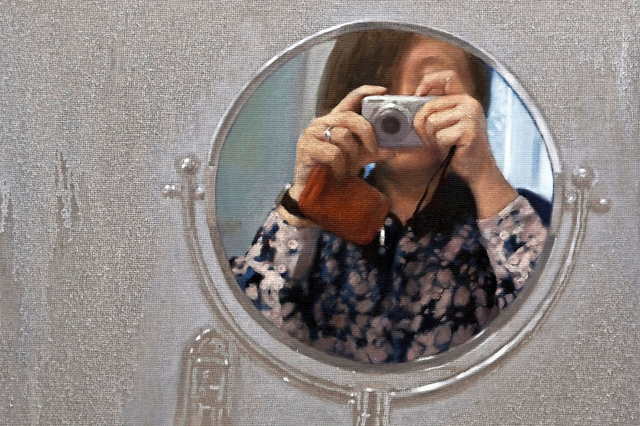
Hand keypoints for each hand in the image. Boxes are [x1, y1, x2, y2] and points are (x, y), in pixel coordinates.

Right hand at [289, 85, 395, 200]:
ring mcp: (311, 133)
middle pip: (349, 117)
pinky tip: (337, 174)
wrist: (312, 190)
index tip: (383, 91)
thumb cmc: (333, 170)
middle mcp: (322, 122)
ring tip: (347, 168)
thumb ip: (373, 152)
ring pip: (342, 136)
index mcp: (335, 120)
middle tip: (372, 148)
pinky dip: (340, 166)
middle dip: (366, 132)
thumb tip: (392, 151)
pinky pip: (332, 153)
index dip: (365, 92)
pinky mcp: (305, 147)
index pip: (350, 99)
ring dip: (350, 155)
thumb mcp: (357, 158)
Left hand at [412, 70, 494, 183]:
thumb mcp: (447, 124)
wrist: (478, 169)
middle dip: (421, 125)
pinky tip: (451, 149)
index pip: (448, 76)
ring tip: (444, 144)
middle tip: (428, 138)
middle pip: (429, 106)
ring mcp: (471, 116)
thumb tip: (411, 101)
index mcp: (463, 99)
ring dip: (432, 138)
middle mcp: (469, 103)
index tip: (418, 95)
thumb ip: (435, 111)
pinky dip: (440, 147)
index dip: (429, 81)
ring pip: (432, 122)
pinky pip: (440, 136)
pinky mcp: (469, 131)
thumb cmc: (457, 147)